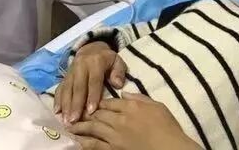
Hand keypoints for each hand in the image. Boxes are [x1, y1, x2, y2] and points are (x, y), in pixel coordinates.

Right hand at [55, 41, 127, 124]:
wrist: (92, 48)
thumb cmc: (107, 59)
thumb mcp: (117, 61)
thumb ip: (118, 72)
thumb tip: (118, 84)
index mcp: (96, 62)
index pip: (94, 81)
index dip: (92, 96)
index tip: (91, 111)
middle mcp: (81, 66)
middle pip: (78, 87)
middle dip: (75, 105)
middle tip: (74, 120)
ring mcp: (71, 71)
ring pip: (67, 89)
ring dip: (65, 105)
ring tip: (66, 120)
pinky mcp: (65, 76)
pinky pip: (60, 88)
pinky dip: (58, 100)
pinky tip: (57, 111)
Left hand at [69, 94, 200, 149]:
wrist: (169, 148)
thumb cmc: (167, 127)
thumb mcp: (157, 106)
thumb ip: (139, 98)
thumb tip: (123, 93)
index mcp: (131, 106)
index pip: (110, 102)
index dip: (99, 101)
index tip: (91, 101)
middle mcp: (120, 119)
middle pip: (98, 114)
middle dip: (85, 112)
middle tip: (73, 111)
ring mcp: (115, 136)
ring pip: (93, 128)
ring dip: (80, 126)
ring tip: (69, 125)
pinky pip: (95, 146)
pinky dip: (85, 142)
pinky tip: (77, 140)